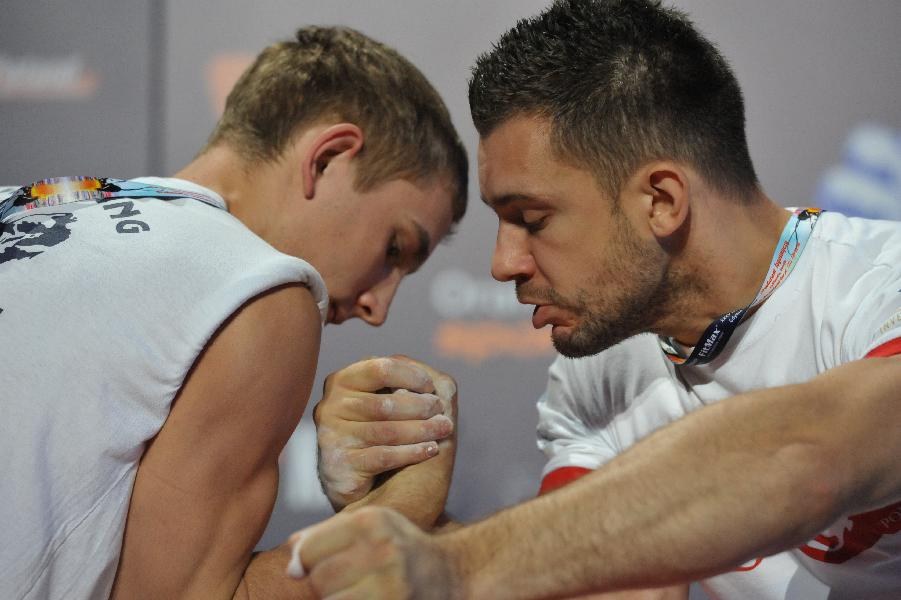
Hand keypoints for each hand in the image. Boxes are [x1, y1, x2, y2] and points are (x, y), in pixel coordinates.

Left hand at [287, 507, 458, 599]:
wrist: (449, 572)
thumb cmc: (402, 546)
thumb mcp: (370, 524)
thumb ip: (327, 532)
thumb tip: (291, 553)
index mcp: (370, 522)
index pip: (309, 549)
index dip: (303, 561)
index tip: (309, 567)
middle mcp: (381, 549)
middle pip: (318, 578)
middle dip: (323, 583)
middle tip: (343, 579)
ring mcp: (389, 584)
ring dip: (338, 598)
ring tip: (357, 590)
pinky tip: (366, 597)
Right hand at [315, 356, 457, 510]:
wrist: (367, 484)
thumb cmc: (384, 431)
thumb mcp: (389, 399)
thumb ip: (403, 382)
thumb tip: (430, 380)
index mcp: (343, 380)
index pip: (380, 369)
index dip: (411, 376)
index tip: (431, 388)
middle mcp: (330, 405)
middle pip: (384, 404)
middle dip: (420, 407)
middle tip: (442, 412)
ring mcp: (331, 435)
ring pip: (385, 431)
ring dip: (421, 430)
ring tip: (444, 430)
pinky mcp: (338, 464)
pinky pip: (382, 456)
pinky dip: (412, 452)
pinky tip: (431, 450)